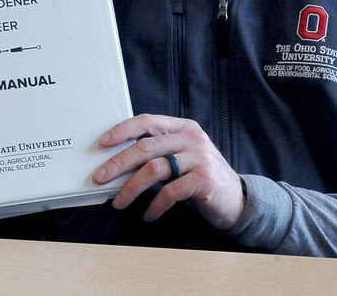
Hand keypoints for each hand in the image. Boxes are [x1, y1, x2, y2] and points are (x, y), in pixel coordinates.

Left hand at [93, 114, 245, 229]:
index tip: (102, 144)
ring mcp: (200, 158)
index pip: (148, 121)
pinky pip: (170, 192)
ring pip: (154, 169)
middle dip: (118, 163)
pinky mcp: (204, 180)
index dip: (123, 130)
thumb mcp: (183, 157)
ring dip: (131, 187)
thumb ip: (159, 152)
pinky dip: (155, 206)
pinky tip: (148, 215)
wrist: (237, 199)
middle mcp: (192, 138)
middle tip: (100, 178)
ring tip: (119, 202)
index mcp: (183, 127)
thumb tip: (118, 162)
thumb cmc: (201, 177)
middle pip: (146, 146)